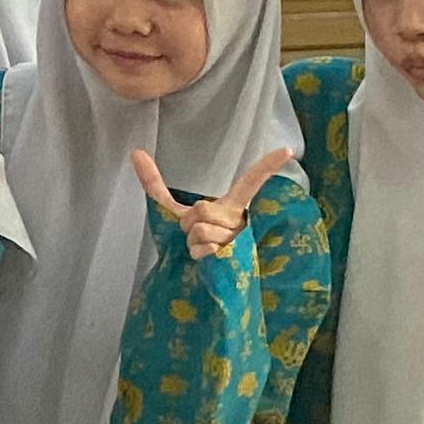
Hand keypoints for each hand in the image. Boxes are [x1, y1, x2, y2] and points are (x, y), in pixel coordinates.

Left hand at [133, 144, 298, 262]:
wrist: (213, 273)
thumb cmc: (199, 237)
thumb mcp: (178, 210)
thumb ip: (156, 184)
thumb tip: (135, 152)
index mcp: (234, 204)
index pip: (251, 180)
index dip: (267, 166)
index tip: (288, 149)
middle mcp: (243, 219)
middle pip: (200, 210)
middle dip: (188, 224)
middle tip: (199, 233)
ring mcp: (243, 239)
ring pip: (200, 231)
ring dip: (193, 242)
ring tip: (207, 248)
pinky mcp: (239, 258)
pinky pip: (204, 251)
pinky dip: (198, 256)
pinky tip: (211, 260)